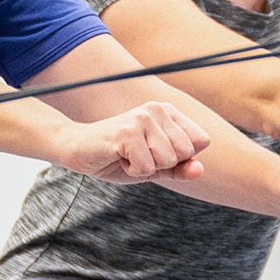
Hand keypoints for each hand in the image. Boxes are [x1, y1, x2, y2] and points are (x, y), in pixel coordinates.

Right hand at [55, 101, 211, 181]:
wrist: (77, 151)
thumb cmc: (118, 158)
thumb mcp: (155, 167)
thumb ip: (180, 169)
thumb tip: (200, 170)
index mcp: (169, 111)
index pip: (201, 141)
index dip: (180, 157)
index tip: (154, 153)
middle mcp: (158, 109)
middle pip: (186, 153)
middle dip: (163, 164)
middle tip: (138, 154)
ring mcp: (142, 118)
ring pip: (167, 160)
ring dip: (146, 167)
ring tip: (128, 155)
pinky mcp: (127, 131)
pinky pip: (147, 168)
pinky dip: (132, 170)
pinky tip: (118, 157)